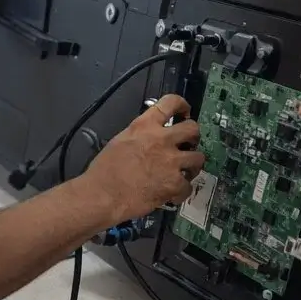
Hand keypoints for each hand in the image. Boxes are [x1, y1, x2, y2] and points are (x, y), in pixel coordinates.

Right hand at [80, 95, 204, 224]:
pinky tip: (171, 194)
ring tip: (182, 172)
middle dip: (192, 137)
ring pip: (198, 158)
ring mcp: (171, 162)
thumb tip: (150, 138)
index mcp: (143, 127)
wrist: (102, 196)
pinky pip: (188, 186)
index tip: (184, 112)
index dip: (182, 105)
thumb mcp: (119, 142)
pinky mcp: (175, 184)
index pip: (170, 103)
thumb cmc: (103, 171)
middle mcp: (161, 140)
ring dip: (192, 165)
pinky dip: (181, 192)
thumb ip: (139, 136)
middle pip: (192, 129)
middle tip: (187, 145)